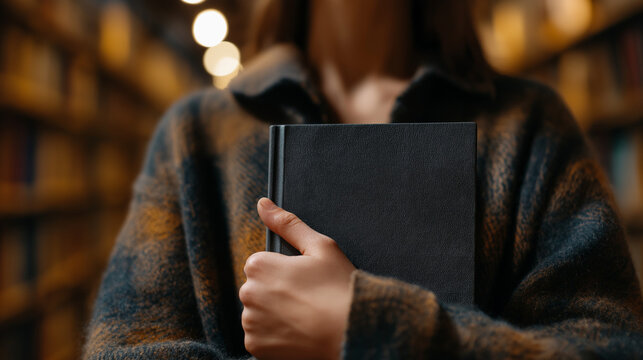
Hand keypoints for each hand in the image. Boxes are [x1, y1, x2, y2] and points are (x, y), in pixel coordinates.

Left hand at [240, 197, 355, 359]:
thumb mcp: (320, 246)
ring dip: (275, 315)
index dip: (285, 271)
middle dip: (278, 293)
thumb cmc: (339, 288)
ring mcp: (251, 322)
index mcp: (259, 265)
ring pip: (259, 314)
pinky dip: (275, 337)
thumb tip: (263, 204)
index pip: (261, 264)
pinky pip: (260, 338)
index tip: (305, 280)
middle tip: (308, 299)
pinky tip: (298, 333)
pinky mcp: (255, 347)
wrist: (351, 333)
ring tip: (305, 317)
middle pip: (259, 289)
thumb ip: (288, 223)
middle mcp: (248, 293)